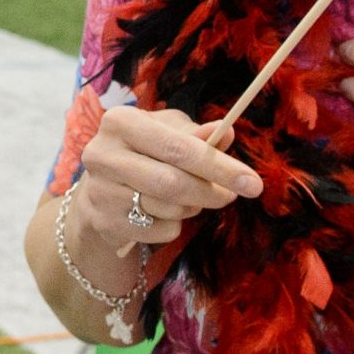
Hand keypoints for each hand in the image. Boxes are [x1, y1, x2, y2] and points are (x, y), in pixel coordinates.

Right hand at [72, 102, 260, 256]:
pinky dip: (174, 225)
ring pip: (167, 209)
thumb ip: (196, 135)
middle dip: (210, 191)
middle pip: (172, 182)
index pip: (177, 147)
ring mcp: (100, 191)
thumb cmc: (143, 151)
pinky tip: (164, 213)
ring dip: (192, 207)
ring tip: (191, 197)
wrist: (100, 187)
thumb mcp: (166, 132)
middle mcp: (102, 154)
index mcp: (120, 122)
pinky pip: (158, 231)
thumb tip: (226, 132)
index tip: (253, 182)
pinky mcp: (104, 222)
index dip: (219, 165)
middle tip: (231, 195)